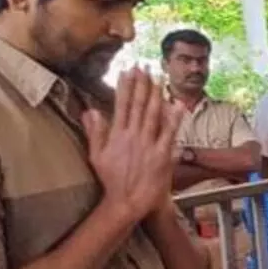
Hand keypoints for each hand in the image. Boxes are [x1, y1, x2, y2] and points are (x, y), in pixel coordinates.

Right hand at [83, 68, 182, 222]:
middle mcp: (132, 136)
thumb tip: (90, 111)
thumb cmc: (112, 181)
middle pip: (139, 104)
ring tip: (159, 77)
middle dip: (142, 83)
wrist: (127, 202)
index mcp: (116, 135)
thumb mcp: (96, 156)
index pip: (121, 104)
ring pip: (154, 114)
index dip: (126, 86)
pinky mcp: (162, 154)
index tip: (128, 70)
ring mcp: (148, 145)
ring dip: (157, 93)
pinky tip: (177, 103)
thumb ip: (95, 132)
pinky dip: (174, 117)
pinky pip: (169, 132)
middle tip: (145, 65)